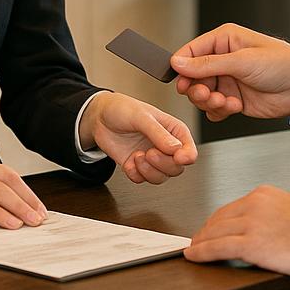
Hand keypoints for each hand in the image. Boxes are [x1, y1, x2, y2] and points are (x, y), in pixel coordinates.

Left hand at [80, 91, 197, 183]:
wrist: (99, 116)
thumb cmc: (123, 108)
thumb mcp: (142, 116)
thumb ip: (159, 133)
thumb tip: (176, 149)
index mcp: (174, 131)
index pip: (189, 151)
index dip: (186, 157)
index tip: (177, 158)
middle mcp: (165, 146)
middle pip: (176, 168)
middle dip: (162, 164)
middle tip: (149, 153)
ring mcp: (151, 158)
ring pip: (161, 177)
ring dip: (148, 171)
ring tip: (137, 156)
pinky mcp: (137, 166)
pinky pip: (142, 180)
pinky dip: (135, 174)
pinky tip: (129, 162)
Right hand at [170, 23, 289, 121]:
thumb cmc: (281, 63)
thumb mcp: (242, 61)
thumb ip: (208, 64)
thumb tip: (179, 62)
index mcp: (223, 41)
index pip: (190, 51)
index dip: (182, 67)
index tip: (180, 81)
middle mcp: (222, 60)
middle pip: (193, 76)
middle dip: (197, 89)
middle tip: (207, 94)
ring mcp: (227, 80)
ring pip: (201, 94)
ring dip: (210, 101)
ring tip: (225, 102)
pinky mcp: (233, 98)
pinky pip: (213, 108)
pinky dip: (219, 111)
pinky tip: (234, 106)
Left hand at [184, 185, 289, 279]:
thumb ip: (270, 215)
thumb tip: (259, 230)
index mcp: (264, 194)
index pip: (231, 207)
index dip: (216, 221)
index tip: (209, 229)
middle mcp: (254, 203)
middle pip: (219, 218)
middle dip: (205, 231)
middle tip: (197, 241)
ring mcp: (252, 223)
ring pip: (215, 232)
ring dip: (200, 242)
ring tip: (193, 250)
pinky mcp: (252, 243)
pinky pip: (218, 247)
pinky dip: (202, 252)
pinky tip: (194, 256)